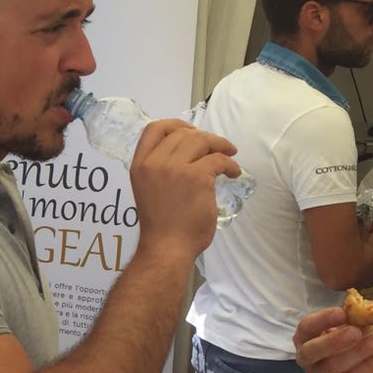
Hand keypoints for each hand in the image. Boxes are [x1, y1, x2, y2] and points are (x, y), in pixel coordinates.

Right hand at [127, 119, 240, 259]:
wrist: (167, 247)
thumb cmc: (161, 225)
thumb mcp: (150, 189)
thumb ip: (160, 170)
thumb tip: (187, 155)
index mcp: (139, 165)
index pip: (154, 129)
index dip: (175, 125)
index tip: (190, 131)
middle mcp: (154, 162)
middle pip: (183, 133)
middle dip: (204, 138)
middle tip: (217, 148)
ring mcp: (174, 168)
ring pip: (202, 141)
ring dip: (220, 146)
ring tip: (230, 156)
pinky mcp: (196, 177)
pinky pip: (218, 159)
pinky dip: (230, 164)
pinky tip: (233, 173)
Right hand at [293, 307, 372, 372]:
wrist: (364, 367)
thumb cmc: (352, 340)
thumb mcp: (353, 325)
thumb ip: (353, 318)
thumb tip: (361, 310)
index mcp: (305, 337)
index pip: (306, 328)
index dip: (322, 319)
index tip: (342, 312)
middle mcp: (306, 358)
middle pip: (311, 351)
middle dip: (334, 340)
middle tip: (356, 332)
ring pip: (332, 366)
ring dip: (358, 351)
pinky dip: (368, 366)